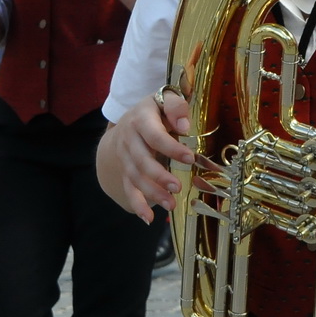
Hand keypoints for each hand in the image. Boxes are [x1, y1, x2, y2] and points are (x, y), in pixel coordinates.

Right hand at [101, 90, 194, 220]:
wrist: (127, 119)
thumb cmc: (155, 110)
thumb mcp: (165, 98)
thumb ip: (176, 107)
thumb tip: (184, 126)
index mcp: (140, 120)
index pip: (154, 136)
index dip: (171, 148)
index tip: (190, 158)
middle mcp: (129, 139)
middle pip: (142, 161)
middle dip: (159, 176)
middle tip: (177, 187)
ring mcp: (125, 157)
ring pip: (135, 178)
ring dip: (152, 193)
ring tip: (171, 205)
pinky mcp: (126, 171)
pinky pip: (129, 189)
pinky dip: (137, 205)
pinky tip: (148, 218)